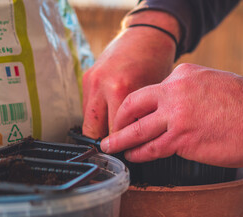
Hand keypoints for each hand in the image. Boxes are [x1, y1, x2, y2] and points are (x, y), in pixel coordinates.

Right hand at [82, 11, 178, 138]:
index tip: (127, 153)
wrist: (146, 36)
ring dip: (99, 129)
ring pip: (87, 120)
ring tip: (115, 134)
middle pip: (92, 131)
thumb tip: (136, 140)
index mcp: (120, 90)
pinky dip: (97, 114)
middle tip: (118, 148)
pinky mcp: (86, 77)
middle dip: (105, 142)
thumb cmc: (156, 63)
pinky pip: (88, 106)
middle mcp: (100, 86)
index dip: (121, 145)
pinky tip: (110, 116)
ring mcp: (90, 81)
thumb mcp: (153, 93)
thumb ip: (141, 116)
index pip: (114, 132)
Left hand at [101, 63, 242, 166]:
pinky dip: (139, 153)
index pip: (150, 91)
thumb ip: (190, 90)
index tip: (132, 114)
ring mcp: (176, 116)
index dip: (137, 106)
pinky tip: (133, 156)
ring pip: (137, 129)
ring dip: (121, 140)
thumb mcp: (213, 81)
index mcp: (182, 75)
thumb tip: (176, 105)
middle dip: (118, 119)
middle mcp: (174, 92)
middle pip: (133, 105)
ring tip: (111, 146)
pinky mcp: (182, 139)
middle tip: (112, 129)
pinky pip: (151, 148)